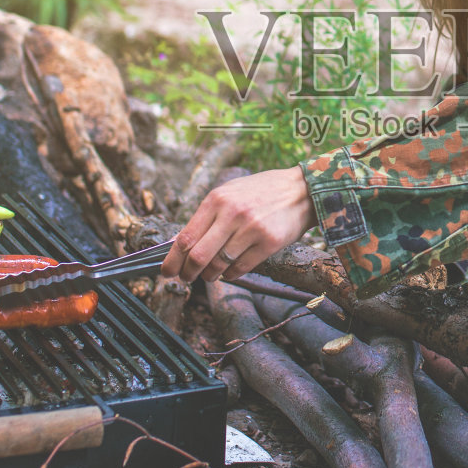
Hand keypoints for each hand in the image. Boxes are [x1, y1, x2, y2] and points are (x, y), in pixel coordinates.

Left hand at [161, 166, 317, 283]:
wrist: (301, 189)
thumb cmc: (261, 192)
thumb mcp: (229, 193)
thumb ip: (206, 216)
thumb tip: (180, 244)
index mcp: (216, 199)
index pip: (186, 238)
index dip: (172, 260)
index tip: (166, 272)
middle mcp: (232, 213)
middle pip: (199, 256)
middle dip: (188, 273)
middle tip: (186, 278)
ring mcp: (251, 228)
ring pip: (219, 264)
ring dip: (210, 275)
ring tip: (210, 275)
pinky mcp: (269, 242)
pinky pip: (241, 268)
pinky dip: (230, 275)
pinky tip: (228, 272)